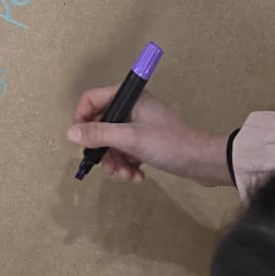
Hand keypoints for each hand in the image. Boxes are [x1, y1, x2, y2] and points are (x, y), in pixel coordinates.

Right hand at [67, 87, 229, 184]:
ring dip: (116, 162)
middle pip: (101, 125)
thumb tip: (70, 134)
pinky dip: (128, 165)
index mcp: (129, 98)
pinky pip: (127, 152)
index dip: (82, 119)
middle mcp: (132, 108)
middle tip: (110, 168)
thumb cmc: (168, 144)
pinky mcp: (148, 142)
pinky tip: (138, 177)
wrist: (204, 162)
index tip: (81, 142)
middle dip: (103, 150)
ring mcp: (140, 126)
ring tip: (128, 177)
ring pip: (113, 143)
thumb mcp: (131, 139)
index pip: (92, 100)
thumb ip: (99, 134)